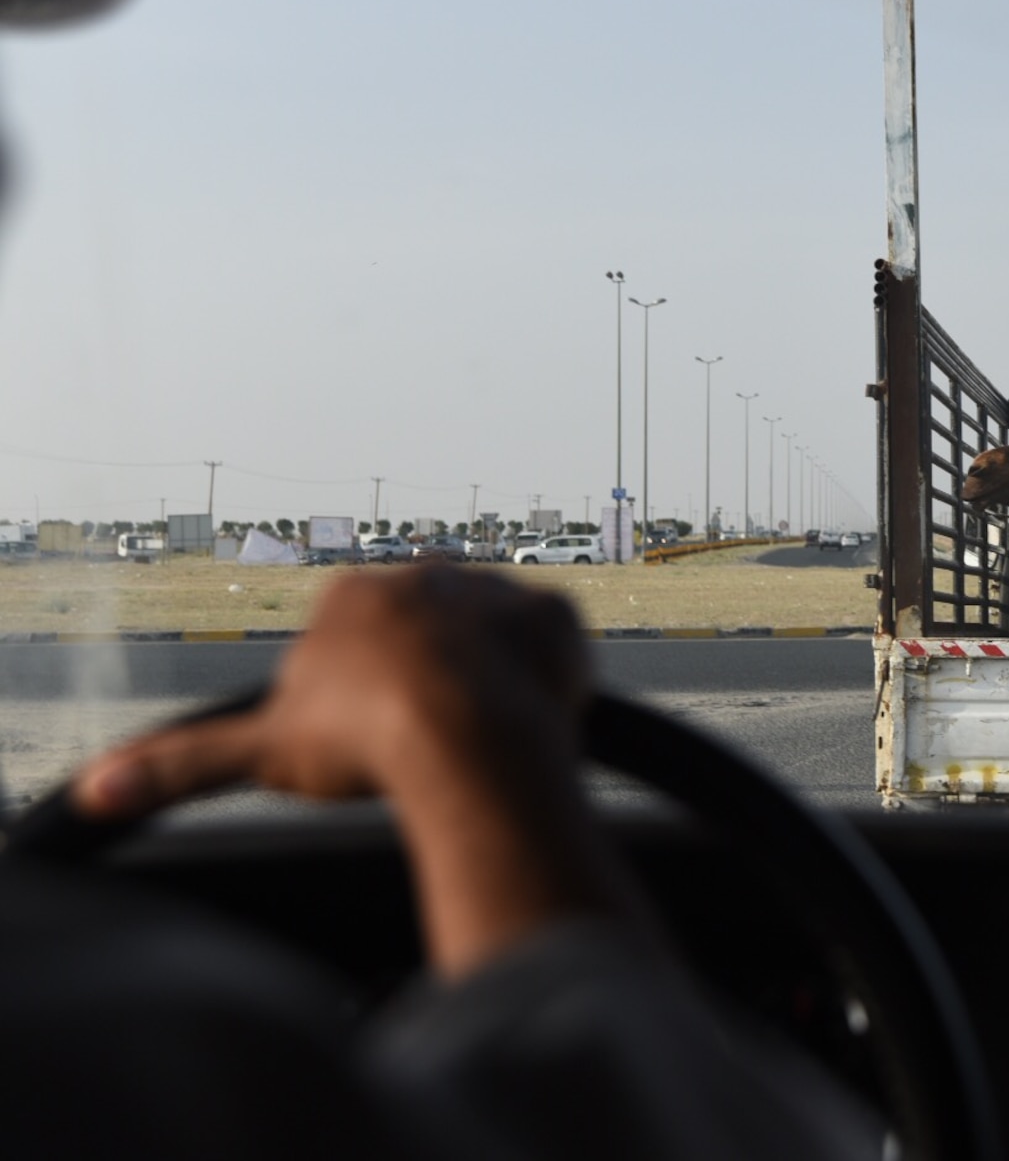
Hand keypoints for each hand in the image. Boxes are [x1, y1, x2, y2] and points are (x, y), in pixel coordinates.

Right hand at [75, 566, 640, 976]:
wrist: (463, 739)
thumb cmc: (362, 742)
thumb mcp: (262, 752)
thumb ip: (182, 764)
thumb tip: (94, 791)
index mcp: (353, 596)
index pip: (356, 647)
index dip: (367, 701)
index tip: (375, 738)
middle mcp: (426, 576)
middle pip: (426, 639)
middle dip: (426, 687)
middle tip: (428, 742)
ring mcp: (496, 591)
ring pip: (492, 641)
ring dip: (488, 681)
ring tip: (478, 734)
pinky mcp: (556, 614)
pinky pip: (555, 643)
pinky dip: (548, 677)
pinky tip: (530, 713)